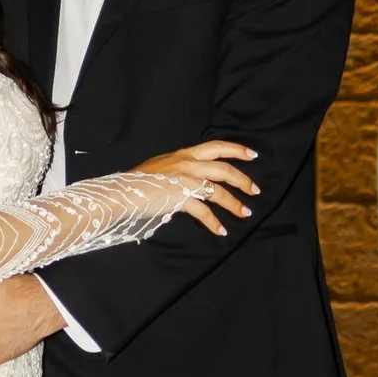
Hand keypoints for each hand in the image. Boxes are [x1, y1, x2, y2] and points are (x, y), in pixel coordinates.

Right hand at [139, 138, 257, 237]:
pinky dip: (214, 222)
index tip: (252, 155)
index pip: (215, 146)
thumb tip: (191, 176)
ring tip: (245, 213)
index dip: (236, 149)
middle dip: (242, 179)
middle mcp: (186, 163)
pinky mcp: (180, 197)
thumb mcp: (161, 166)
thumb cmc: (138, 181)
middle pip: (223, 168)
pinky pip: (203, 210)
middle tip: (254, 190)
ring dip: (234, 203)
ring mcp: (184, 180)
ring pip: (217, 190)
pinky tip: (221, 230)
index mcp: (183, 154)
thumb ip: (178, 169)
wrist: (122, 191)